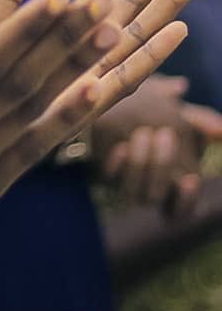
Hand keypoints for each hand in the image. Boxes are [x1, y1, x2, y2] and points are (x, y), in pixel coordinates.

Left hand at [96, 75, 221, 217]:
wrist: (107, 102)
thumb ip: (199, 120)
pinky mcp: (99, 172)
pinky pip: (107, 178)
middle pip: (156, 196)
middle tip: (164, 133)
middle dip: (163, 165)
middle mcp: (146, 187)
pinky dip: (116, 164)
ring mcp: (122, 181)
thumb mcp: (175, 111)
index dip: (186, 200)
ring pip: (132, 192)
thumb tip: (220, 129)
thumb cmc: (148, 108)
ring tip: (142, 133)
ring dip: (140, 163)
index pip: (180, 208)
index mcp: (171, 179)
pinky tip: (120, 147)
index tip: (190, 179)